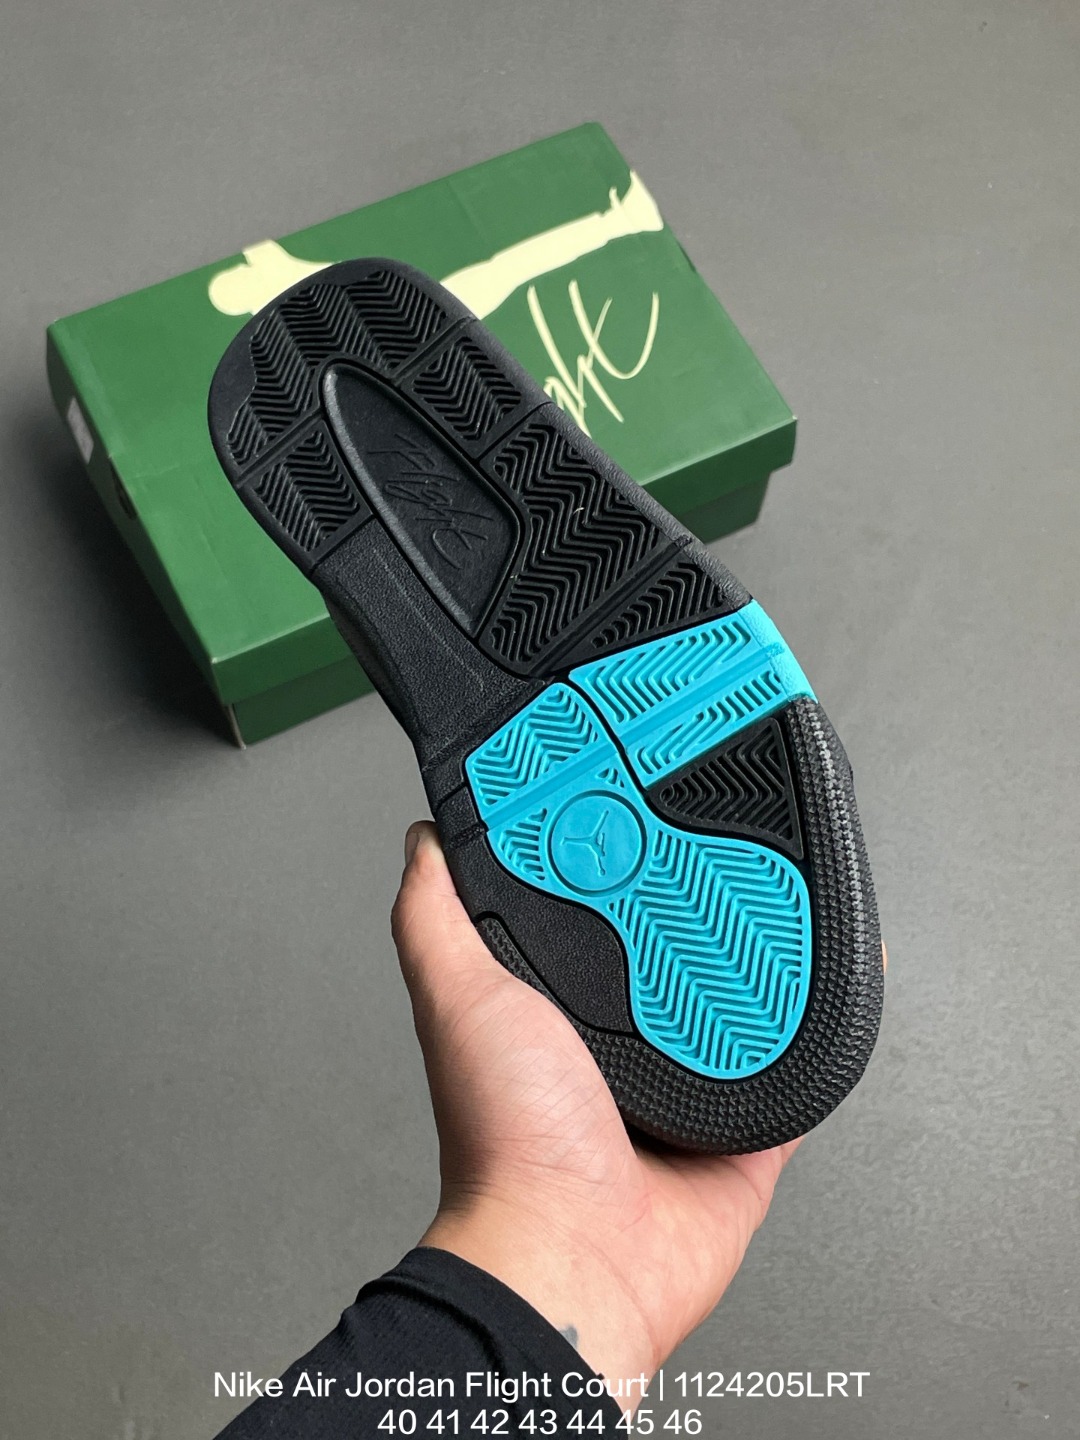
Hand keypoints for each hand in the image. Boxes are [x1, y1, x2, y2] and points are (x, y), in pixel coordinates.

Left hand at [391, 822, 806, 1398]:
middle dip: (697, 903)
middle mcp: (617, 1048)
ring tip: (783, 893)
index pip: (591, 914)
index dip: (613, 861)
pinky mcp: (741, 1132)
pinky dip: (821, 1026)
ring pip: (739, 1008)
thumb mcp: (458, 999)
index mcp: (555, 1012)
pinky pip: (798, 1070)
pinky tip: (832, 975)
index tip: (635, 805)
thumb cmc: (507, 1141)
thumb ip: (434, 918)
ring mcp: (683, 1091)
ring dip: (762, 961)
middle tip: (724, 840)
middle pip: (671, 955)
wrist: (578, 1255)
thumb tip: (424, 840)